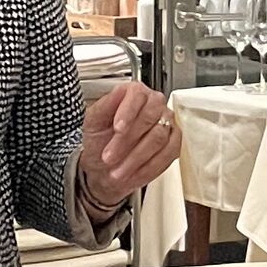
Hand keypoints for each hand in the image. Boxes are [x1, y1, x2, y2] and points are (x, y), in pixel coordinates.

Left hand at [81, 82, 180, 209]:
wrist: (103, 165)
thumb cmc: (98, 140)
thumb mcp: (92, 122)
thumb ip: (105, 106)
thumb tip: (118, 91)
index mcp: (134, 93)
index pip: (137, 95)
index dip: (128, 112)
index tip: (117, 128)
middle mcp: (154, 104)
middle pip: (149, 118)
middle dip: (127, 141)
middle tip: (109, 157)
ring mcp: (167, 123)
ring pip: (159, 138)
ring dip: (135, 158)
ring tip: (117, 171)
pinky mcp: (174, 144)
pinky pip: (168, 154)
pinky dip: (148, 168)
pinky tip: (133, 174)